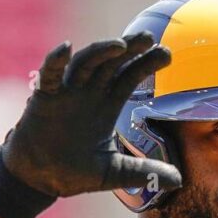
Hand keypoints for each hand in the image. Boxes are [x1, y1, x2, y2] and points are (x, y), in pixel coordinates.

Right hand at [1, 32, 182, 197]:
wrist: (39, 180)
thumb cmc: (74, 172)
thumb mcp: (114, 173)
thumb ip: (144, 172)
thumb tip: (179, 179)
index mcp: (106, 105)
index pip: (129, 77)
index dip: (146, 64)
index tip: (167, 53)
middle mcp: (88, 94)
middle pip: (111, 63)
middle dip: (130, 49)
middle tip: (148, 37)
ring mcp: (66, 93)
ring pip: (85, 64)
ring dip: (101, 52)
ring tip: (121, 45)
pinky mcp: (43, 99)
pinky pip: (48, 75)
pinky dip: (54, 61)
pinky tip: (65, 48)